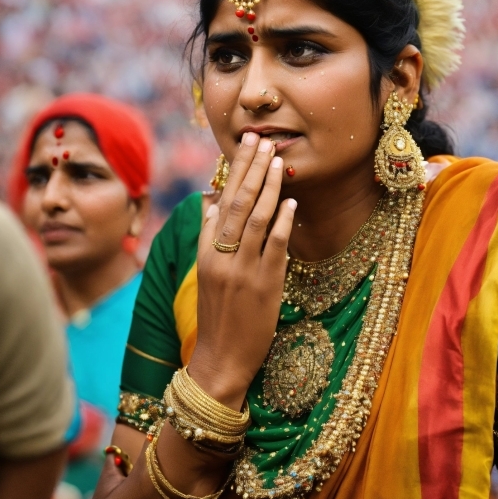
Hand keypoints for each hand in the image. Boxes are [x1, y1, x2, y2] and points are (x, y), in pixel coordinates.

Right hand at [188, 133, 296, 409]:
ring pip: (256, 219)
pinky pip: (274, 247)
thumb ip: (209, 235)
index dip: (236, 169)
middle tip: (263, 139)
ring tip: (278, 161)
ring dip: (268, 187)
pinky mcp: (264, 285)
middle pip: (238, 202)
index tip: (248, 143)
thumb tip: (211, 200)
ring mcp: (243, 270)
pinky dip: (281, 222)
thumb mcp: (207, 272)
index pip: (222, 200)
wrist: (220, 359)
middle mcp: (222, 255)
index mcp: (207, 250)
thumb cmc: (216, 315)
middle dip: (252, 168)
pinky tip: (290, 202)